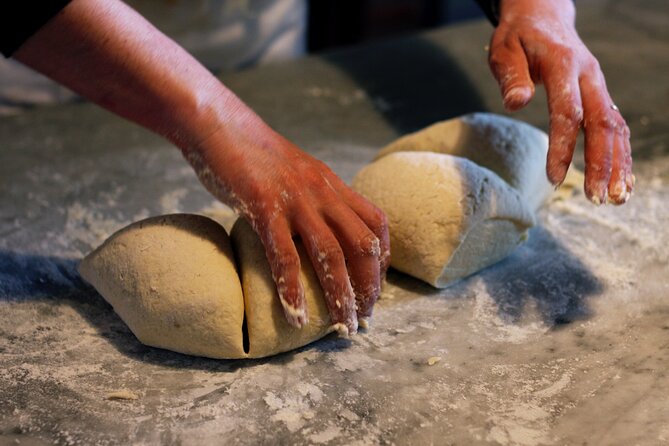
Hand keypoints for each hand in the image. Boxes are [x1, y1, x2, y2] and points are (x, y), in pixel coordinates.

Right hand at [184, 111, 389, 334]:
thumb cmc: (254, 154)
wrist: (220, 125)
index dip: (382, 261)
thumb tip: (320, 231)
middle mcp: (323, 192)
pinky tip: (296, 316)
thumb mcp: (297, 173)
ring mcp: (296, 200)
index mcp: (333, 185)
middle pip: (363, 245)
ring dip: (341, 295)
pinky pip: (284, 255)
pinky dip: (292, 289)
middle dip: (369, 286)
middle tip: (363, 318)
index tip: (375, 289)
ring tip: (342, 326)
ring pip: (331, 255)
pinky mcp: (264, 206)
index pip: (377, 224)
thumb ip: (314, 198)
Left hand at [487, 0, 632, 204]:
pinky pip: (616, 125)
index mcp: (563, 64)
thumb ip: (511, 76)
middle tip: (595, 197)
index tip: (554, 178)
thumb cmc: (519, 37)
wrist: (543, 16)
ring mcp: (598, 84)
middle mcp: (589, 75)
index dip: (562, 147)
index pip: (568, 112)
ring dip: (616, 164)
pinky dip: (620, 153)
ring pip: (615, 127)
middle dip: (600, 163)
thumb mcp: (504, 50)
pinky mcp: (600, 93)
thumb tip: (517, 103)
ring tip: (615, 198)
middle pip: (601, 123)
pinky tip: (620, 180)